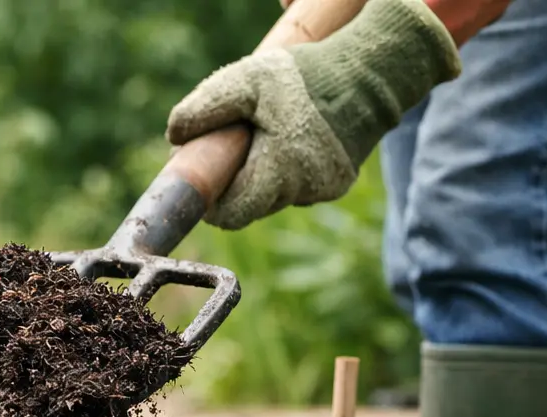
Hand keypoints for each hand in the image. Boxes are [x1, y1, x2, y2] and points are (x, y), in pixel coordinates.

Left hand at [167, 0, 459, 230]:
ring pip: (274, 196)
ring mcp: (325, 190)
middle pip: (251, 206)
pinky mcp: (338, 183)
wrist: (373, 71)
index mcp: (280, 171)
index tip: (203, 180)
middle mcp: (305, 190)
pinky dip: (287, 169)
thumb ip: (206, 107)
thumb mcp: (247, 79)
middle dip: (236, 182)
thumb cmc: (306, 76)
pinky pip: (298, 186)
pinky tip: (293, 137)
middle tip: (232, 147)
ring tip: (267, 133)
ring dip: (262, 174)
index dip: (211, 203)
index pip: (232, 215)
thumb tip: (174, 137)